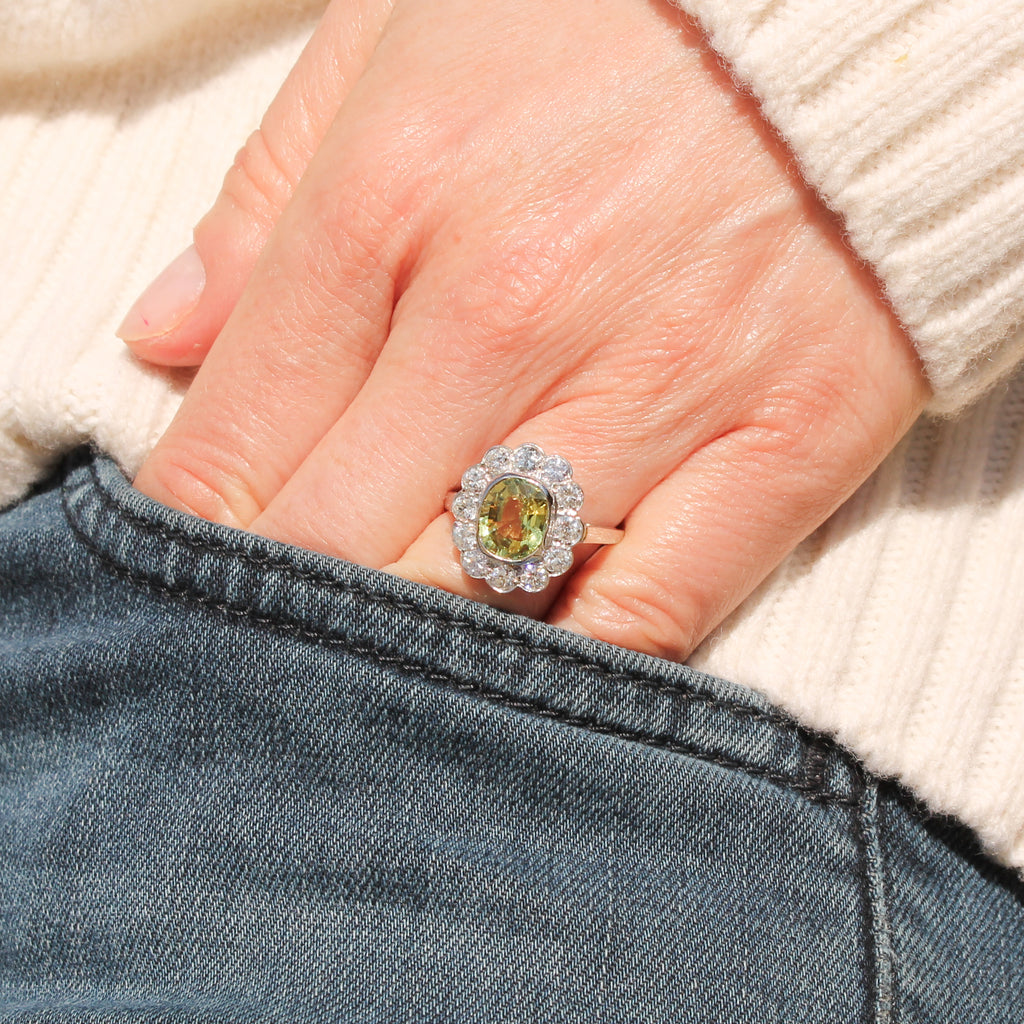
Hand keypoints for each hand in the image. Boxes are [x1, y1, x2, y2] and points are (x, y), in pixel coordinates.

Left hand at [124, 0, 928, 659]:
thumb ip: (270, 201)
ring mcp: (652, 390)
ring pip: (478, 595)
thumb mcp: (397, 45)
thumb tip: (166, 334)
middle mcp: (509, 315)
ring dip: (415, 641)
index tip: (203, 555)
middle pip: (335, 541)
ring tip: (395, 645)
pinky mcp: (780, 445)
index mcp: (389, 204)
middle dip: (287, 596)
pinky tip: (535, 657)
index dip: (195, 525)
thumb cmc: (610, 20)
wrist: (858, 5)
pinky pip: (651, 614)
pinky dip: (577, 665)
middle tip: (285, 615)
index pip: (235, 439)